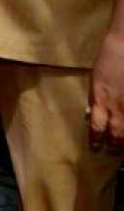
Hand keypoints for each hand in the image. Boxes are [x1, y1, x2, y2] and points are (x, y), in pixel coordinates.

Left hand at [89, 30, 123, 152]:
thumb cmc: (109, 59)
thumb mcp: (96, 80)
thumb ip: (95, 99)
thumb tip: (92, 114)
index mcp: (100, 100)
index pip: (96, 127)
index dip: (96, 139)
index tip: (95, 147)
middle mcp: (117, 106)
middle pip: (117, 134)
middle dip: (115, 145)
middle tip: (113, 151)